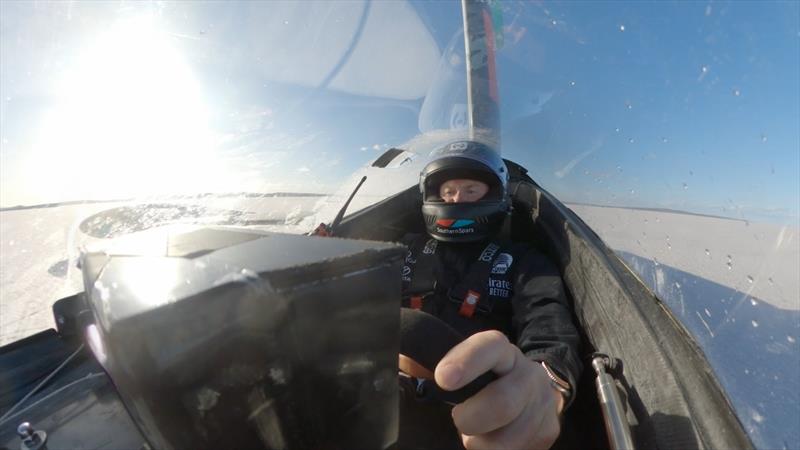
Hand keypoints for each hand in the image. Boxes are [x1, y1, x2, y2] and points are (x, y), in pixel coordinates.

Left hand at [435, 330, 563, 449]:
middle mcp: (527, 373)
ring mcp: (542, 402)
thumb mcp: (456, 365)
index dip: (466, 362)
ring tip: (476, 435)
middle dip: (471, 419)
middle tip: (458, 421)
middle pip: (503, 402)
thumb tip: (403, 368)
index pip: (487, 348)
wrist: (528, 390)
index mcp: (500, 350)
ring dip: (483, 443)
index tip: (442, 379)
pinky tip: (494, 440)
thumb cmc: (479, 378)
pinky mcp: (550, 429)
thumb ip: (427, 365)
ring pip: (510, 438)